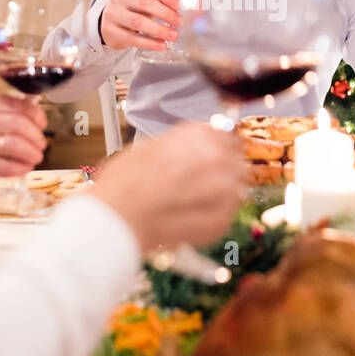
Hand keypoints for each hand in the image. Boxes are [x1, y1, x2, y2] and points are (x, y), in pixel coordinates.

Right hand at [0, 94, 46, 192]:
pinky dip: (19, 168)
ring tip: (35, 157)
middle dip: (36, 136)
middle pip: (19, 124)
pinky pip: (5, 165)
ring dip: (31, 153)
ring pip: (15, 144)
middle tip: (41, 145)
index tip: (41, 124)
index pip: (15, 104)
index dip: (35, 115)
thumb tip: (30, 113)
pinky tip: (23, 169)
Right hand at [91, 123, 248, 250]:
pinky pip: (228, 213)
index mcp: (202, 135)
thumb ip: (183, 144)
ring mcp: (224, 191)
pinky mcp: (222, 221)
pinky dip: (214, 214)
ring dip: (221, 192)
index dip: (219, 145)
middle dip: (222, 170)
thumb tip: (198, 146)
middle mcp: (219, 158)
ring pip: (237, 188)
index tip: (212, 154)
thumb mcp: (152, 145)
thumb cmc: (125, 181)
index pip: (228, 134)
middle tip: (199, 182)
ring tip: (193, 201)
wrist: (117, 218)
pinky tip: (191, 215)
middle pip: (236, 161)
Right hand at [101, 0, 180, 50]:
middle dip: (166, 14)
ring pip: (138, 22)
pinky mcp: (110, 29)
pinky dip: (149, 43)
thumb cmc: (132, 9)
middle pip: (145, 3)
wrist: (110, 21)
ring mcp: (113, 13)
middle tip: (179, 23)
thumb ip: (159, 1)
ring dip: (159, 30)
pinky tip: (160, 45)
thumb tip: (178, 12)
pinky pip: (132, 38)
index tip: (179, 5)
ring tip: (173, 36)